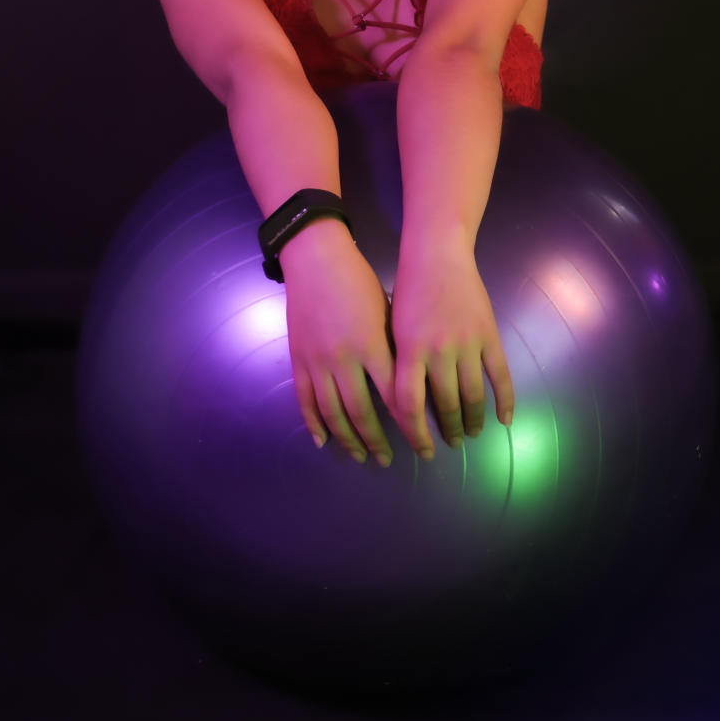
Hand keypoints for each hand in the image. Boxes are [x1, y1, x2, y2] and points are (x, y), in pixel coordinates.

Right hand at [280, 219, 396, 465]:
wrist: (315, 260)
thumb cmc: (359, 282)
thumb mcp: (386, 313)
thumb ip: (394, 350)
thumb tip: (409, 384)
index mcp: (372, 346)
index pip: (394, 397)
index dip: (409, 425)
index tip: (421, 443)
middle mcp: (344, 360)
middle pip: (362, 413)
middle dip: (377, 441)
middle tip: (388, 461)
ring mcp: (317, 362)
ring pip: (332, 414)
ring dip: (347, 440)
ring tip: (360, 457)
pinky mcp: (298, 360)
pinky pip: (305, 400)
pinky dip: (313, 424)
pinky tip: (323, 442)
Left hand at [390, 244, 513, 458]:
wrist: (437, 254)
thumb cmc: (407, 290)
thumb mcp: (392, 327)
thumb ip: (398, 364)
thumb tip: (402, 406)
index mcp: (408, 350)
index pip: (409, 405)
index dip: (415, 434)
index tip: (422, 450)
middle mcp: (437, 351)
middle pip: (444, 404)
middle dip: (448, 430)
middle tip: (449, 444)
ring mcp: (466, 343)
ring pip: (472, 395)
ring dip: (472, 420)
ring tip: (470, 434)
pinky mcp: (488, 335)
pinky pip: (500, 375)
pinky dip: (504, 400)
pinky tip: (503, 419)